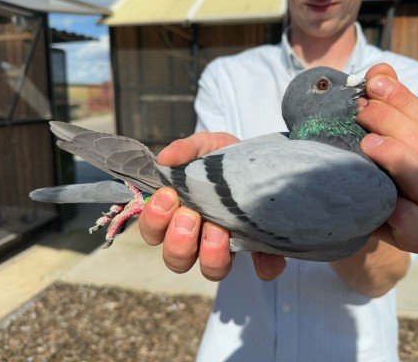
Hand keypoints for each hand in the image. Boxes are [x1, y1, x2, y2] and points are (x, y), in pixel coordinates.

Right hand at [138, 132, 286, 280]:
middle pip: (176, 259)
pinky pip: (263, 269)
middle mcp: (198, 238)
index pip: (153, 231)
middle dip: (179, 240)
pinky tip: (265, 253)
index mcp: (178, 215)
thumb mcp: (204, 147)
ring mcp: (228, 247)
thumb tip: (164, 158)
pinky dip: (265, 265)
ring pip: (211, 270)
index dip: (155, 220)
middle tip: (191, 216)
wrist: (258, 158)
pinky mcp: (259, 248)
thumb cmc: (221, 158)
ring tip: (219, 230)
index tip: (168, 196)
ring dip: (212, 255)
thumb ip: (185, 150)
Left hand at [357, 63, 417, 252]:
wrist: (338, 209)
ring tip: (366, 144)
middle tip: (359, 111)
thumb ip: (373, 98)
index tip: (370, 82)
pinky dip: (409, 221)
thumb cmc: (350, 160)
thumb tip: (380, 71)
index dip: (402, 98)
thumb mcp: (359, 128)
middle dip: (392, 121)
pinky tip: (390, 204)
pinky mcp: (403, 235)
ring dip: (399, 158)